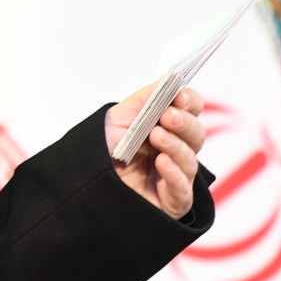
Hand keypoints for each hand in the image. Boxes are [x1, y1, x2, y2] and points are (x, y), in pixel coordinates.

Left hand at [105, 84, 205, 219]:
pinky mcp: (172, 201)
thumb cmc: (103, 152)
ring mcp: (175, 176)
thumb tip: (169, 79)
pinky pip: (182, 188)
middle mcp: (175, 151)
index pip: (191, 111)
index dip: (190, 102)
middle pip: (196, 135)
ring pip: (190, 160)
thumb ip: (145, 100)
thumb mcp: (118, 120)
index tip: (180, 96)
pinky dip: (174, 172)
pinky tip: (162, 161)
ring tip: (157, 137)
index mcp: (167, 128)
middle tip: (168, 117)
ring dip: (175, 146)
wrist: (83, 185)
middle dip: (184, 123)